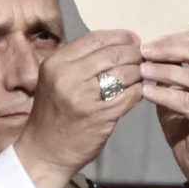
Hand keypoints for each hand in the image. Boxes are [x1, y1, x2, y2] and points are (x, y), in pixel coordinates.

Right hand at [12, 30, 143, 187]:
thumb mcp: (55, 79)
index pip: (95, 38)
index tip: (133, 39)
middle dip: (134, 53)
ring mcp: (83, 97)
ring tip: (141, 75)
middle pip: (113, 53)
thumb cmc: (53, 113)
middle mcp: (67, 76)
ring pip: (125, 72)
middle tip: (143, 57)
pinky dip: (138, 91)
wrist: (44, 151)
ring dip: (138, 72)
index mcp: (56, 62)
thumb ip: (79, 61)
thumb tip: (116, 44)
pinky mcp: (99, 116)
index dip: (120, 36)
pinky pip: (130, 95)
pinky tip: (138, 92)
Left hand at [141, 29, 188, 187]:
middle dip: (169, 49)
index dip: (174, 38)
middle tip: (144, 52)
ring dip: (164, 71)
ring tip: (142, 70)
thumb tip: (148, 49)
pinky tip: (147, 92)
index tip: (149, 43)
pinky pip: (188, 101)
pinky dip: (165, 94)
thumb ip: (170, 68)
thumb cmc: (187, 121)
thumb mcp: (177, 88)